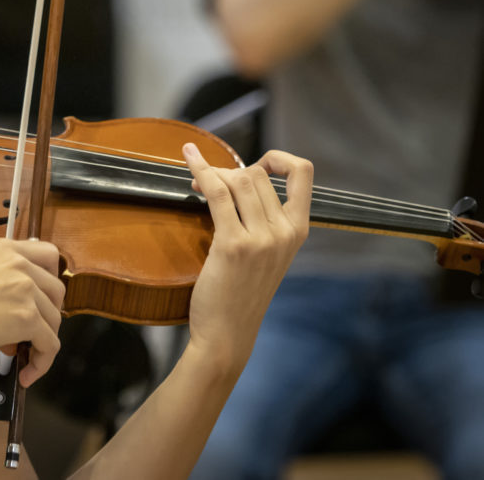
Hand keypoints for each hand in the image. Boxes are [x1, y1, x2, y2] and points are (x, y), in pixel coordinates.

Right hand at [0, 238, 63, 386]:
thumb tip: (16, 307)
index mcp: (4, 248)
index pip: (48, 254)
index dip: (49, 279)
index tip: (42, 297)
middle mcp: (19, 263)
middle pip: (56, 289)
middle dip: (48, 312)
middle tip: (28, 330)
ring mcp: (25, 289)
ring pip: (54, 319)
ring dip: (41, 340)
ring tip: (19, 354)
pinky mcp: (27, 317)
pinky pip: (50, 344)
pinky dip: (42, 362)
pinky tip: (27, 373)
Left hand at [182, 143, 311, 373]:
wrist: (228, 334)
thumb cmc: (240, 294)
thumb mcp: (266, 255)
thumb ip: (263, 221)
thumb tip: (238, 180)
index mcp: (297, 232)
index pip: (303, 174)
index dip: (279, 158)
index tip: (255, 163)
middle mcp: (284, 232)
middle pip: (257, 174)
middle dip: (229, 170)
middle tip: (207, 181)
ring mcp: (261, 239)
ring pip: (238, 179)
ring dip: (212, 172)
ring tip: (196, 182)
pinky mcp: (233, 244)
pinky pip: (217, 192)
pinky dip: (201, 170)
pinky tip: (189, 160)